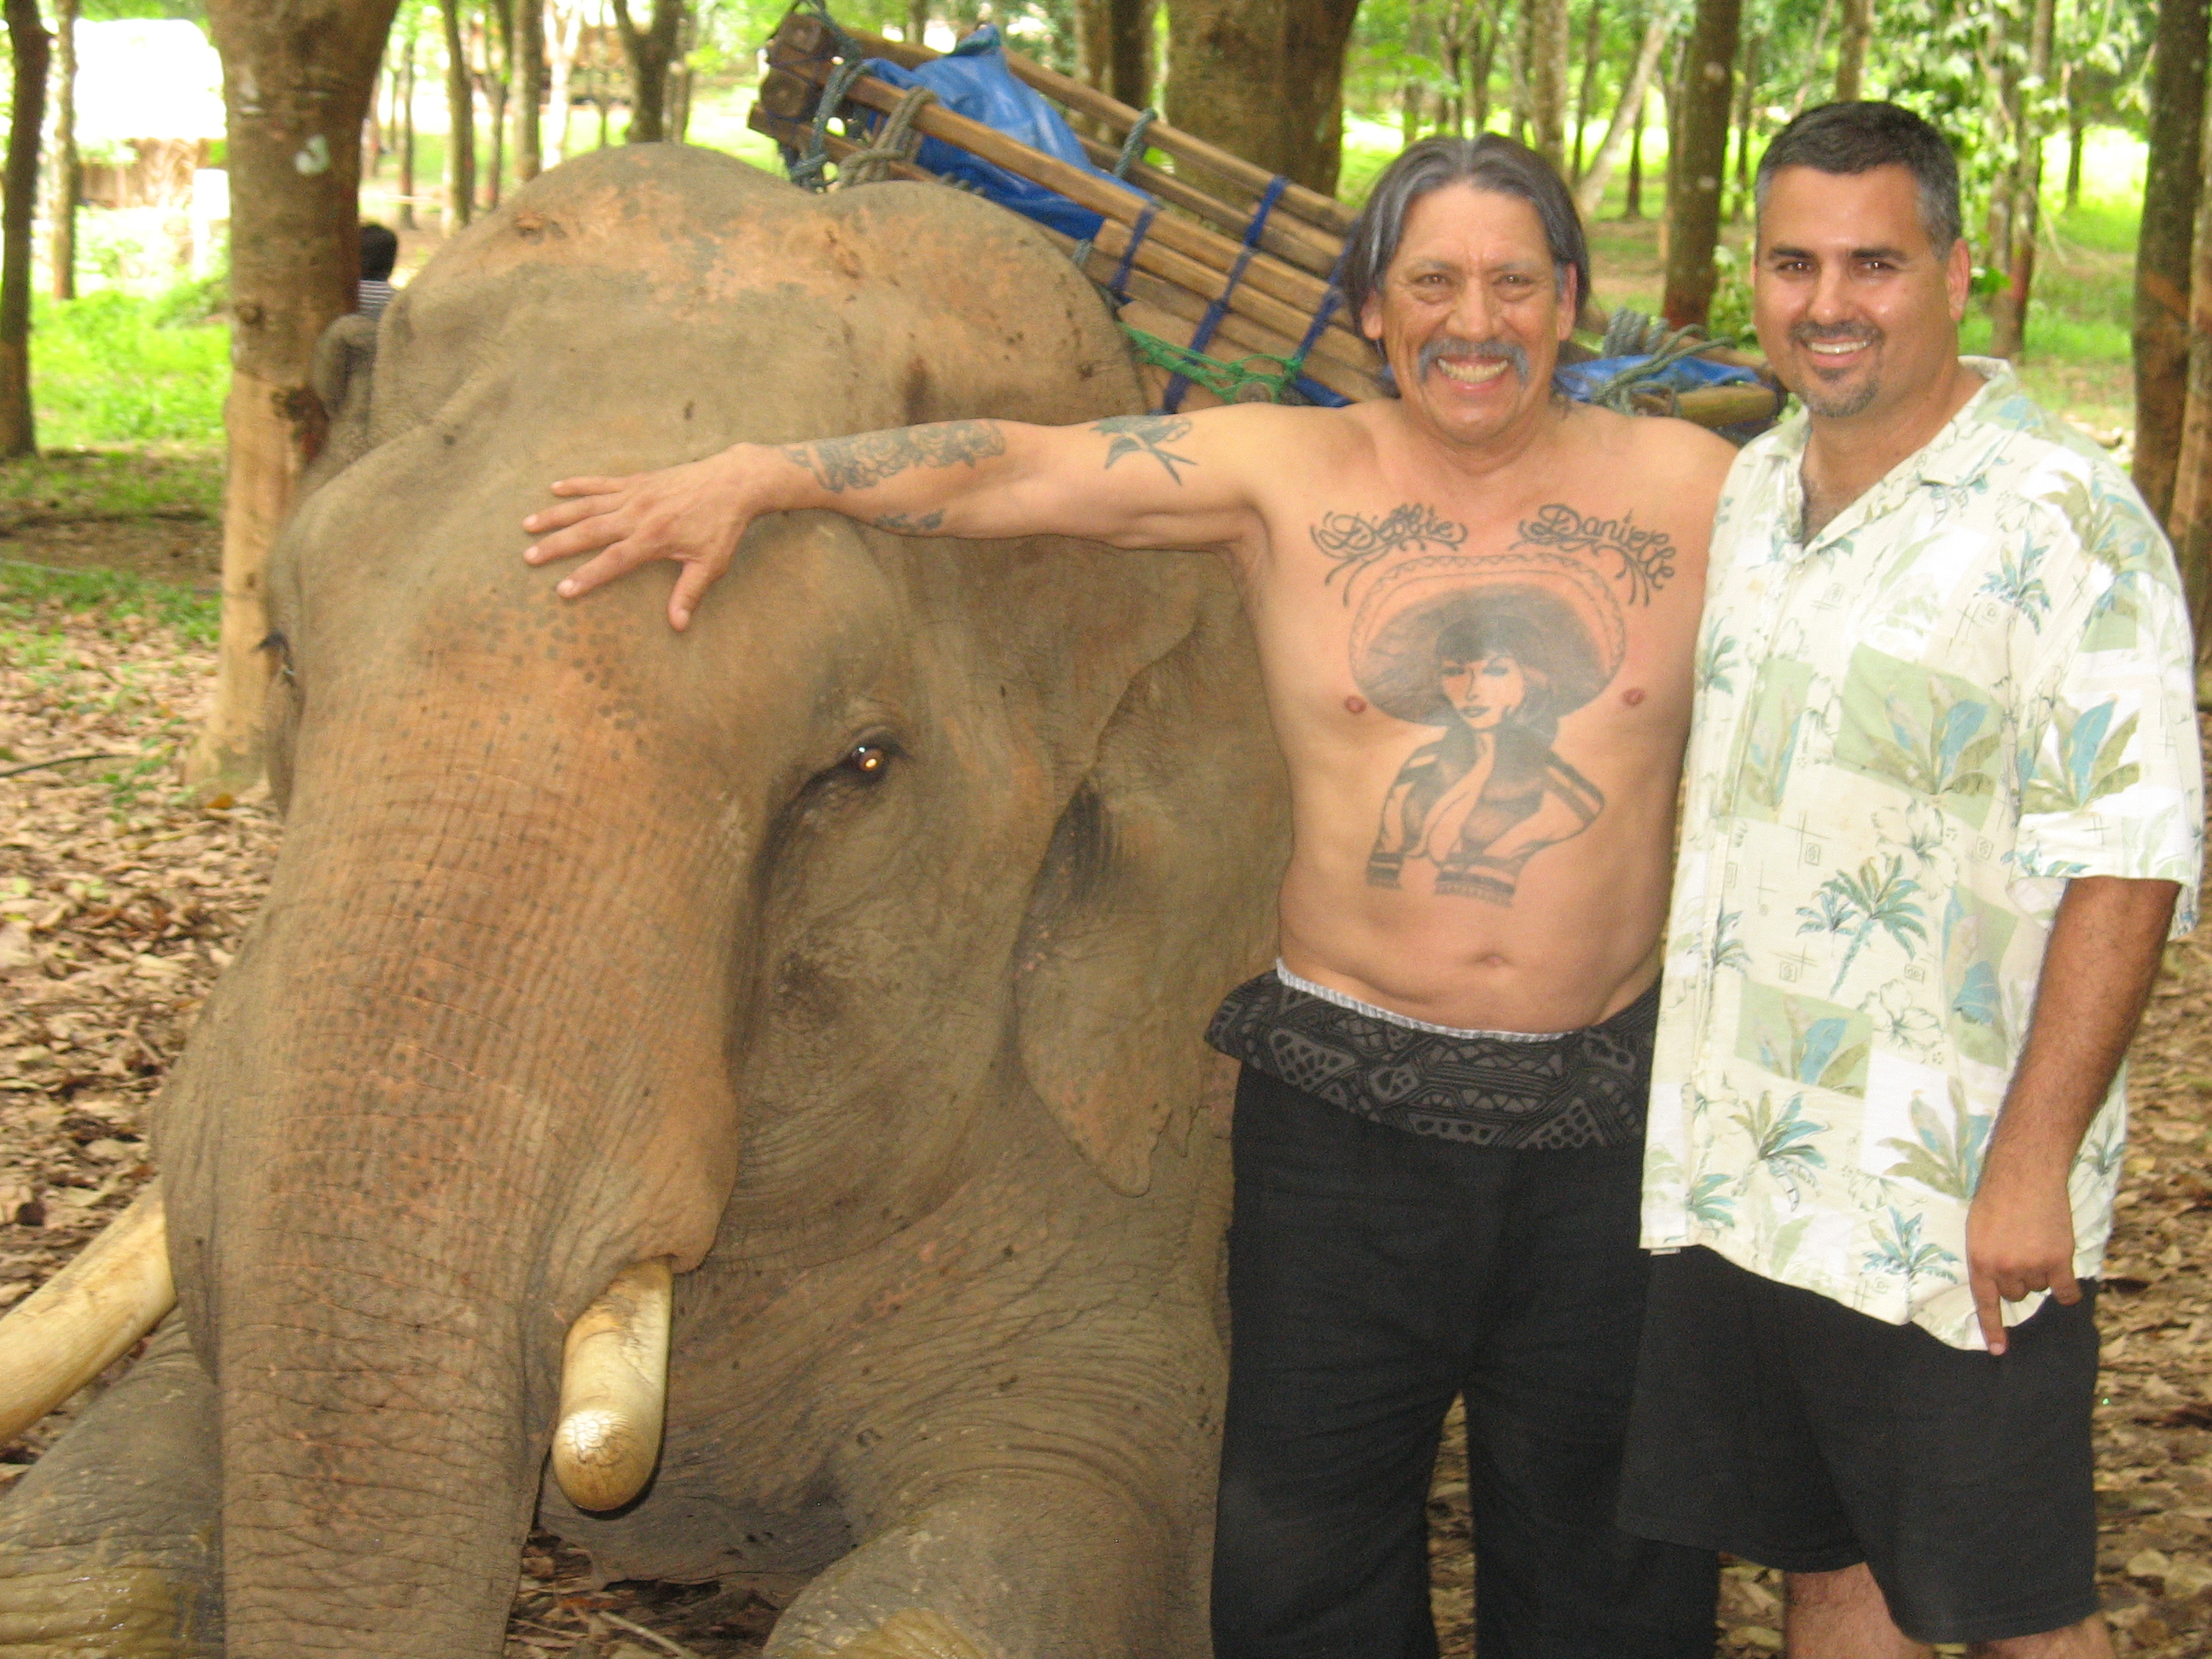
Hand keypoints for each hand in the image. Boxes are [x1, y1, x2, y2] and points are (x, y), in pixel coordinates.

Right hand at [522, 449, 757, 630]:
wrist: (734, 482)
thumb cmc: (723, 527)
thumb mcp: (711, 564)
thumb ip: (689, 594)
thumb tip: (678, 626)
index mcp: (654, 538)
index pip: (613, 561)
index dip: (587, 576)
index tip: (563, 589)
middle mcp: (638, 514)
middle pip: (589, 531)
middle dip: (557, 545)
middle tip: (528, 557)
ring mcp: (635, 495)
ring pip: (587, 505)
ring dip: (556, 515)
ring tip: (527, 525)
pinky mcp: (637, 481)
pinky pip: (601, 482)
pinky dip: (577, 485)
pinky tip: (554, 488)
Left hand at [1965, 1169, 2080, 1354]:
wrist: (2025, 1175)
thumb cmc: (1997, 1197)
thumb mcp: (1977, 1229)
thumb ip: (1988, 1258)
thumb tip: (1999, 1283)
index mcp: (1979, 1261)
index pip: (1986, 1303)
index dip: (1992, 1329)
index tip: (1999, 1351)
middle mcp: (2004, 1269)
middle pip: (2017, 1294)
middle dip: (2019, 1277)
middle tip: (2020, 1248)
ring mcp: (2032, 1266)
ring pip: (2040, 1287)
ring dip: (2041, 1272)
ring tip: (2037, 1242)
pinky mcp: (2058, 1261)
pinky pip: (2066, 1291)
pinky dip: (2068, 1291)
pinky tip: (2067, 1283)